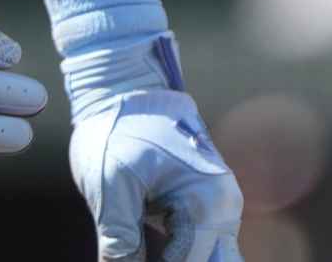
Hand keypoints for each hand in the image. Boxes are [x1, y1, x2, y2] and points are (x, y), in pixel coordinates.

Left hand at [70, 89, 242, 261]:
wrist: (124, 87)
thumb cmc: (118, 127)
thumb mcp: (109, 185)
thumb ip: (119, 239)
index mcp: (208, 200)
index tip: (125, 259)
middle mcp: (222, 207)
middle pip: (213, 261)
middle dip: (179, 261)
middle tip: (137, 254)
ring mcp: (215, 207)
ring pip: (207, 257)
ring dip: (176, 256)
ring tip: (138, 245)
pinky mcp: (200, 208)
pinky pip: (196, 246)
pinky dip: (175, 252)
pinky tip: (146, 248)